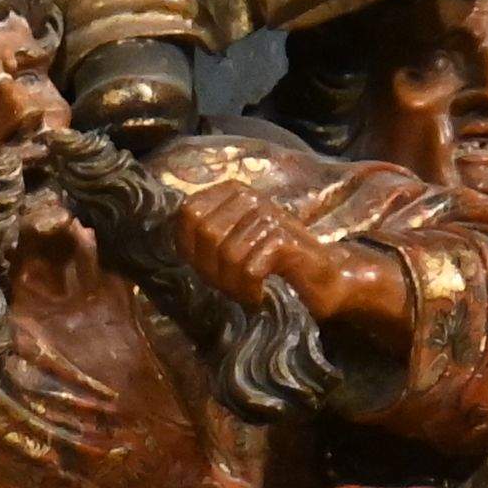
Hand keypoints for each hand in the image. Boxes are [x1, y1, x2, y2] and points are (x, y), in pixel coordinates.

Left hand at [163, 181, 366, 331]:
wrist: (320, 277)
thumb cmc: (269, 265)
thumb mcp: (230, 244)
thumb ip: (201, 237)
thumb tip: (167, 240)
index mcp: (231, 192)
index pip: (186, 214)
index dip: (189, 248)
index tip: (207, 269)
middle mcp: (249, 197)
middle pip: (205, 235)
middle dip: (211, 270)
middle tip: (230, 285)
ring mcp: (268, 215)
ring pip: (227, 255)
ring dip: (232, 284)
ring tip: (246, 291)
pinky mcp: (284, 239)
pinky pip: (249, 268)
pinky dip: (250, 290)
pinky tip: (259, 294)